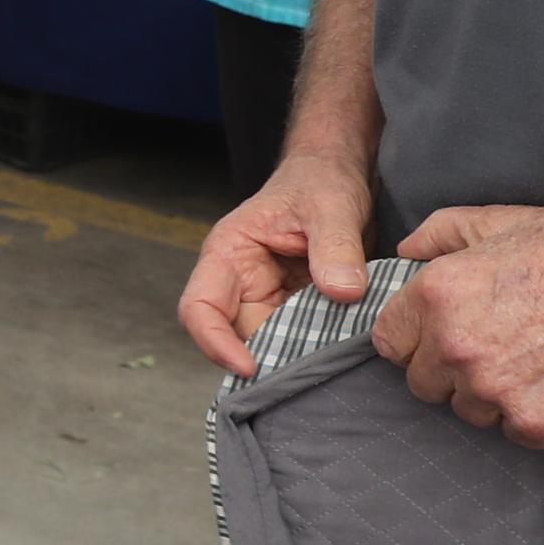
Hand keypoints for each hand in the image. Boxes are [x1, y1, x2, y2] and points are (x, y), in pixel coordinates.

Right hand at [176, 147, 375, 376]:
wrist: (340, 176)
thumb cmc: (321, 180)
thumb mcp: (331, 207)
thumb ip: (335, 248)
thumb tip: (343, 292)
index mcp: (228, 254)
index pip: (200, 307)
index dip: (214, 342)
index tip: (249, 366)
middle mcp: (240, 281)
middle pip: (238, 335)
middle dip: (270, 355)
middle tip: (309, 368)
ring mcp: (269, 297)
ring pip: (272, 342)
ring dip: (298, 352)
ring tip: (332, 357)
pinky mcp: (297, 306)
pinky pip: (301, 336)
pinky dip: (320, 345)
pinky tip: (343, 348)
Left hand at [378, 203, 543, 445]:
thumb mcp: (497, 222)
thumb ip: (437, 233)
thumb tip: (403, 252)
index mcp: (436, 296)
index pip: (389, 343)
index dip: (415, 340)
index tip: (440, 336)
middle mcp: (455, 347)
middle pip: (423, 385)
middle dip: (449, 371)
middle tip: (493, 346)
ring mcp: (493, 391)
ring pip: (467, 412)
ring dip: (489, 395)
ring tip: (527, 361)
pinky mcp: (533, 422)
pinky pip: (511, 432)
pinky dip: (529, 416)